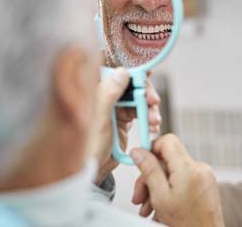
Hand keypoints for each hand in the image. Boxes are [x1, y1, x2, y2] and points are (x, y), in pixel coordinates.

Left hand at [93, 69, 161, 184]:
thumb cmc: (87, 146)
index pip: (115, 74)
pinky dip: (148, 118)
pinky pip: (139, 114)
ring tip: (154, 121)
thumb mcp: (98, 119)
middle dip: (145, 93)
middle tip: (154, 102)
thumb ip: (108, 94)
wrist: (91, 171)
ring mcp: (114, 110)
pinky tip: (152, 127)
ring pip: (137, 100)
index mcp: (95, 92)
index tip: (147, 71)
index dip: (132, 70)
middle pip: (130, 86)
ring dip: (149, 108)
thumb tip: (122, 72)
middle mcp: (105, 98)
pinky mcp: (122, 122)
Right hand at [130, 134, 224, 226]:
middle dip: (150, 177)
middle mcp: (200, 168)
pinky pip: (182, 180)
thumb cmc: (187, 225)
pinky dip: (170, 191)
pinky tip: (161, 208)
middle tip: (139, 196)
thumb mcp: (160, 197)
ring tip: (148, 208)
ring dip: (157, 188)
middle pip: (167, 160)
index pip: (168, 141)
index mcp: (189, 169)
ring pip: (173, 172)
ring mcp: (205, 176)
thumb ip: (149, 171)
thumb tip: (138, 152)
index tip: (140, 161)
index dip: (151, 148)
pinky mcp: (206, 184)